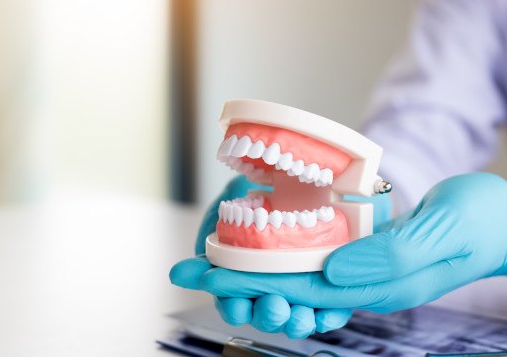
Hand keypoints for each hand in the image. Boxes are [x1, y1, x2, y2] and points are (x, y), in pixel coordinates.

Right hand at [171, 191, 390, 337]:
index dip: (235, 309)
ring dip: (298, 319)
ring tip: (302, 314)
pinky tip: (327, 313)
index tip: (237, 306)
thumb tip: (179, 275)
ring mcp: (296, 290)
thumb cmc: (251, 205)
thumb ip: (208, 254)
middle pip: (266, 314)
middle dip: (270, 315)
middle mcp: (268, 291)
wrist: (285, 187)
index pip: (235, 306)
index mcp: (241, 283)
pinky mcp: (324, 288)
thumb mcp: (228, 223)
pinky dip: (328, 314)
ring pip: (295, 315)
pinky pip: (327, 308)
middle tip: (274, 306)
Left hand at [173, 173, 506, 335]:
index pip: (297, 286)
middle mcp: (363, 282)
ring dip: (253, 266)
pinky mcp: (368, 250)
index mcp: (376, 284)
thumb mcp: (446, 233)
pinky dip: (284, 248)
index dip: (246, 278)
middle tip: (187, 265)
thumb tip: (333, 266)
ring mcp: (364, 267)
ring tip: (210, 255)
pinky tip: (262, 239)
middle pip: (287, 282)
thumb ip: (389, 256)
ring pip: (298, 271)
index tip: (202, 269)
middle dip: (235, 276)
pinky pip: (317, 253)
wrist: (506, 223)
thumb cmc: (481, 226)